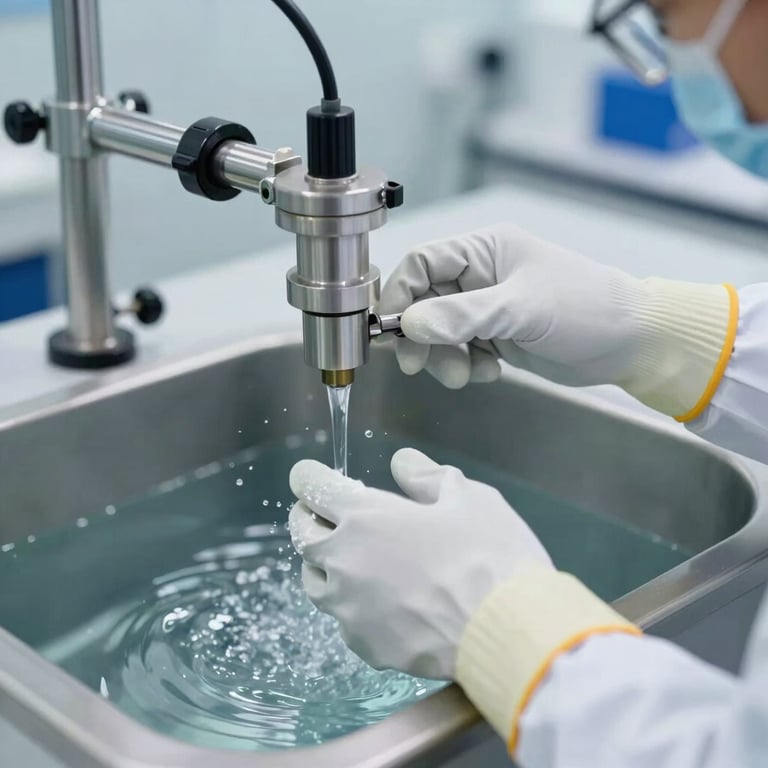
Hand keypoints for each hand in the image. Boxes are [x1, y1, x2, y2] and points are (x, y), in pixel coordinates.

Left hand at [288, 448, 551, 679]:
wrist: (506, 633)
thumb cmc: (490, 555)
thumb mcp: (468, 497)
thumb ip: (427, 477)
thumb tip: (401, 462)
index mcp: (364, 516)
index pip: (312, 486)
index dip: (308, 476)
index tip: (310, 475)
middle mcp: (344, 560)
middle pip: (302, 533)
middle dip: (309, 517)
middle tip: (326, 514)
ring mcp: (348, 608)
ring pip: (314, 580)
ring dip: (323, 564)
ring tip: (348, 561)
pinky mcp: (363, 645)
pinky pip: (344, 619)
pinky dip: (353, 606)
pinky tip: (380, 605)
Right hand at [379, 223, 732, 418]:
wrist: (631, 343)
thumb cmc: (584, 309)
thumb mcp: (521, 309)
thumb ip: (463, 316)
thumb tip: (408, 325)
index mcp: (484, 251)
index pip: (421, 264)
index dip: (399, 296)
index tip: (388, 330)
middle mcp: (480, 276)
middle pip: (424, 303)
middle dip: (421, 337)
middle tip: (419, 366)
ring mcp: (488, 308)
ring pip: (439, 332)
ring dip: (443, 357)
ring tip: (465, 375)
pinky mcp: (497, 336)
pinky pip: (460, 351)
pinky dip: (465, 366)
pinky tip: (490, 372)